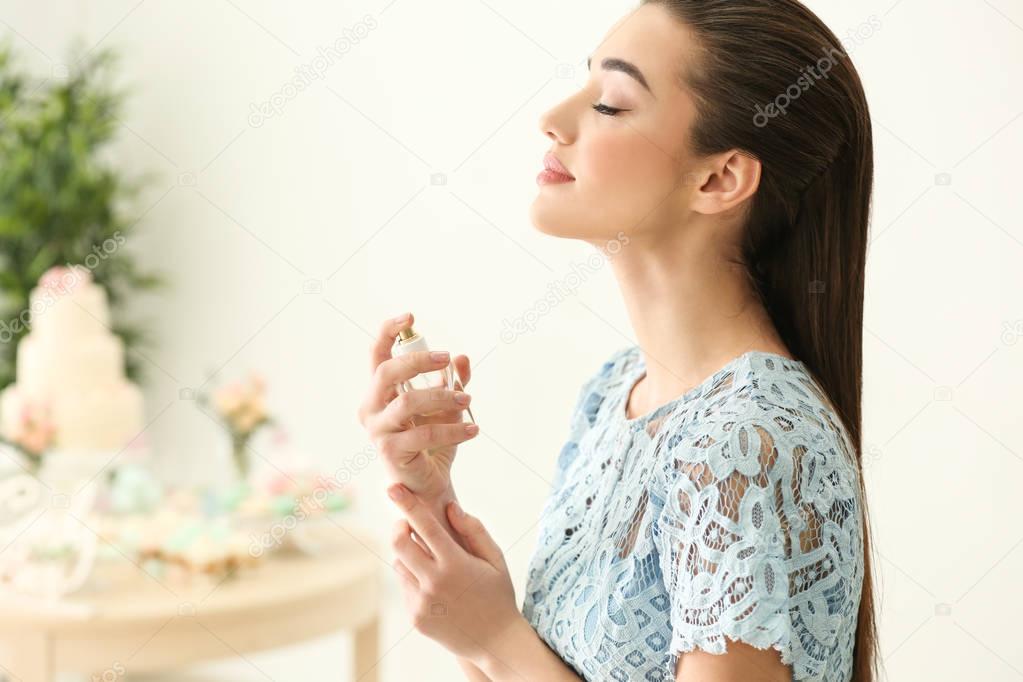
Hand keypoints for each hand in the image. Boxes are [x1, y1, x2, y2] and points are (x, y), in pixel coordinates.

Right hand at [358, 312, 477, 503]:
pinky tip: (473, 428)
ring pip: (407, 402)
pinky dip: (453, 428)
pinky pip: (424, 433)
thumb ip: (453, 381)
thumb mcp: (447, 406)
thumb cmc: (432, 441)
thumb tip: (462, 358)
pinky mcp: (391, 452)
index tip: (411, 316)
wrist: (429, 483)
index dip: (388, 332)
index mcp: (379, 392)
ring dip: (441, 396)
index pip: (376, 355)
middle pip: (387, 372)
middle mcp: (371, 408)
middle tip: (446, 359)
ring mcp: (378, 431)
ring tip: (467, 398)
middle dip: (418, 361)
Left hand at [388, 482, 522, 663]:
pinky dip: (414, 578)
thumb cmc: (498, 594)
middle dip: (400, 526)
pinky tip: (436, 587)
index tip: (393, 488)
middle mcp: (434, 583)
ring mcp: (422, 602)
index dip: (407, 504)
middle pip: (399, 543)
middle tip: (409, 524)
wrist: (496, 642)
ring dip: (409, 555)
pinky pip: (405, 586)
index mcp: (456, 564)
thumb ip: (473, 530)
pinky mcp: (415, 616)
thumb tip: (450, 506)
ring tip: (432, 562)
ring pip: (399, 564)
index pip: (425, 526)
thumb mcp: (495, 559)